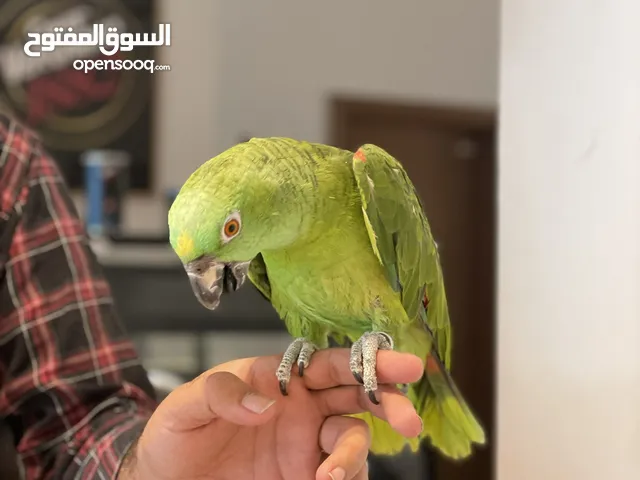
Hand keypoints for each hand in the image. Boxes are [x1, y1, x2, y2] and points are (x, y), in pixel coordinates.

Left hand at [119, 348, 423, 479]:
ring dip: (353, 456)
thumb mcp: (187, 405)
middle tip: (409, 420)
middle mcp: (302, 408)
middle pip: (357, 397)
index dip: (368, 361)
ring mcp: (305, 446)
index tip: (401, 366)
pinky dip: (343, 478)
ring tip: (331, 477)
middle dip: (387, 402)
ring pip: (352, 440)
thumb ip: (222, 393)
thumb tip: (266, 403)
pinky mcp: (303, 477)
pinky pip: (339, 476)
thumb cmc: (176, 435)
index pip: (332, 363)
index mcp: (281, 378)